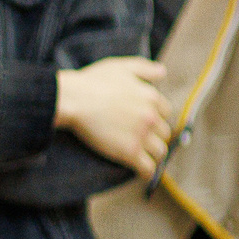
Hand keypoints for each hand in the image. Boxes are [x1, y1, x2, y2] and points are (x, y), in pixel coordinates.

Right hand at [57, 56, 171, 176]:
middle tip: (141, 140)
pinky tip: (141, 172)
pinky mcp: (129, 152)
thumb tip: (162, 72)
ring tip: (143, 157)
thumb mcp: (120, 66)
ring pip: (159, 151)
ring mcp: (141, 135)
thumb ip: (144, 67)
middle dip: (154, 136)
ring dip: (152, 154)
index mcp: (151, 97)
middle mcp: (151, 116)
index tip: (145, 122)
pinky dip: (146, 171)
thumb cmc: (92, 82)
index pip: (165, 112)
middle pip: (164, 132)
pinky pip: (147, 167)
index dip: (155, 117)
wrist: (73, 99)